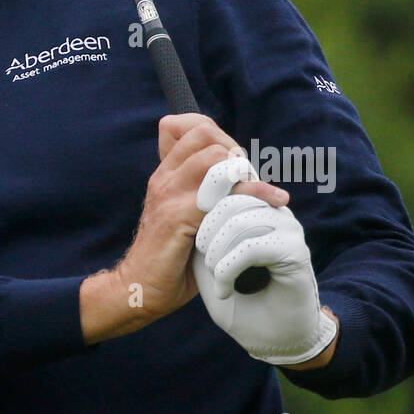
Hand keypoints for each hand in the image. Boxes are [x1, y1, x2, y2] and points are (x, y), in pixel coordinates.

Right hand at [110, 114, 288, 325]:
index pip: (193, 126)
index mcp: (166, 173)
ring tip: (263, 193)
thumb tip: (241, 177)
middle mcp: (165, 177)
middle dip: (236, 153)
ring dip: (244, 173)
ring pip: (214, 158)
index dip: (222, 137)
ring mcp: (168, 195)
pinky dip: (253, 196)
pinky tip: (273, 204)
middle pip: (206, 135)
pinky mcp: (176, 217)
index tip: (238, 164)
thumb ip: (203, 192)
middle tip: (250, 179)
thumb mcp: (185, 214)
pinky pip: (220, 196)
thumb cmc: (170, 257)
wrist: (140, 287)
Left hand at [192, 184, 338, 364]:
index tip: (187, 231)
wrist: (274, 342)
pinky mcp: (294, 252)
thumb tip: (183, 203)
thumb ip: (199, 233)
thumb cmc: (239, 303)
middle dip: (205, 226)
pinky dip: (228, 268)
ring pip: (238, 219)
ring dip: (215, 250)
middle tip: (199, 255)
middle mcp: (273, 212)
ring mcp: (287, 228)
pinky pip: (251, 247)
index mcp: (255, 207)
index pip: (226, 180)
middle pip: (229, 195)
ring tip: (211, 274)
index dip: (202, 196)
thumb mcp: (208, 263)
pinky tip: (222, 289)